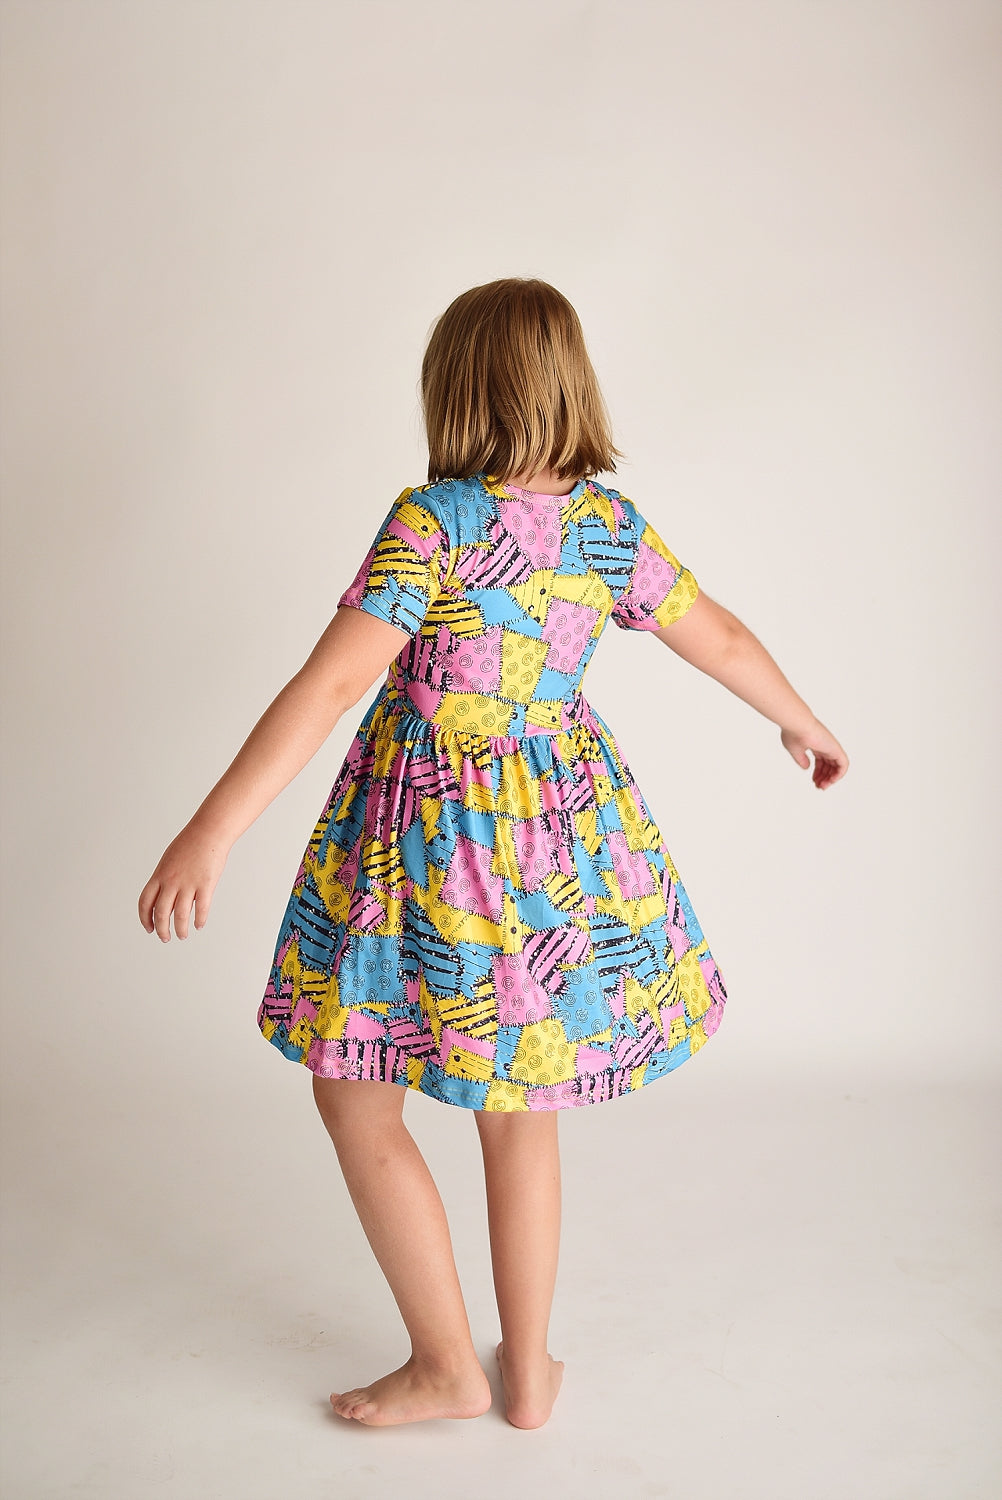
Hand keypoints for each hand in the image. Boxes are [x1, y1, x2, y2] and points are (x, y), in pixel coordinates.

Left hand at [138, 822, 229, 940]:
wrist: (208, 832)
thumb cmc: (190, 843)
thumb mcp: (169, 860)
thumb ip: (165, 879)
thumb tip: (166, 898)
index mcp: (159, 875)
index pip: (145, 903)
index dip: (145, 919)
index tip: (149, 928)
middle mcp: (171, 882)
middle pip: (161, 913)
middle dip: (161, 930)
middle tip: (165, 938)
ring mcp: (188, 884)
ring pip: (180, 915)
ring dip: (180, 929)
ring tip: (182, 935)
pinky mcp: (205, 885)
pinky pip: (201, 909)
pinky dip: (199, 920)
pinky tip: (199, 925)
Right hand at [780, 719, 848, 789]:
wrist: (797, 724)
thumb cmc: (793, 733)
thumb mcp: (795, 750)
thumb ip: (801, 759)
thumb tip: (806, 768)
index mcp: (815, 744)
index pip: (821, 761)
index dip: (818, 772)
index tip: (813, 781)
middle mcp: (825, 745)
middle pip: (829, 765)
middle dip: (824, 777)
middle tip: (819, 786)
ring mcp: (831, 747)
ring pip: (837, 766)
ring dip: (831, 778)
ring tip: (823, 786)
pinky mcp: (836, 749)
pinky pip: (843, 764)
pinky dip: (839, 774)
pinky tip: (831, 781)